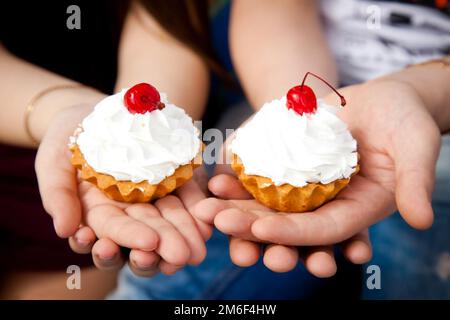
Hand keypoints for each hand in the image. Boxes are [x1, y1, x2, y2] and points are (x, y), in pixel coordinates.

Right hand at [36, 104, 210, 275]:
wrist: (101, 110)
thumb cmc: (72, 137)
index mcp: (100, 214)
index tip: (146, 245)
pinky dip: (199, 209)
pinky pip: (190, 198)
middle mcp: (131, 213)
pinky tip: (208, 219)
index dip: (129, 238)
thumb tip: (63, 230)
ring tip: (197, 249)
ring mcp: (156, 199)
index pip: (113, 231)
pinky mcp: (177, 182)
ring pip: (172, 223)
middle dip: (163, 247)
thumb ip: (57, 195)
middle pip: (147, 235)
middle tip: (179, 256)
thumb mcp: (54, 161)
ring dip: (185, 235)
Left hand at [194, 79, 440, 274]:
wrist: (384, 100)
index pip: (321, 229)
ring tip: (206, 205)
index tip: (260, 231)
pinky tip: (212, 176)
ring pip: (265, 202)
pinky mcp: (288, 162)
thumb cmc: (405, 121)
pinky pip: (259, 173)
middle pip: (284, 222)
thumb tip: (422, 220)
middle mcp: (324, 203)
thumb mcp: (416, 146)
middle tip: (219, 223)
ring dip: (234, 205)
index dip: (291, 233)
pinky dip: (236, 176)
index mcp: (355, 210)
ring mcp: (303, 185)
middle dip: (251, 226)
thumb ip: (415, 181)